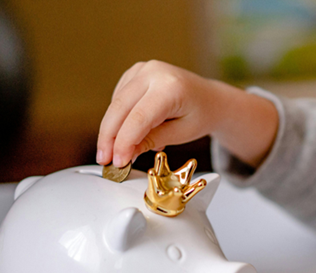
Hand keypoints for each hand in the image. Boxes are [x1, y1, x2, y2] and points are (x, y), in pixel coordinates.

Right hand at [96, 60, 277, 168]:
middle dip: (109, 137)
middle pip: (120, 107)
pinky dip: (119, 117)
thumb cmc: (201, 116)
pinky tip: (129, 132)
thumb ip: (152, 140)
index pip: (139, 118)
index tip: (117, 162)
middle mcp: (155, 72)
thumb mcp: (181, 134)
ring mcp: (144, 68)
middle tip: (105, 160)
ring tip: (120, 152)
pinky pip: (119, 97)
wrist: (211, 99)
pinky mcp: (136, 71)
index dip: (123, 142)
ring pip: (116, 103)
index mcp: (171, 87)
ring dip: (112, 129)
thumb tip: (124, 153)